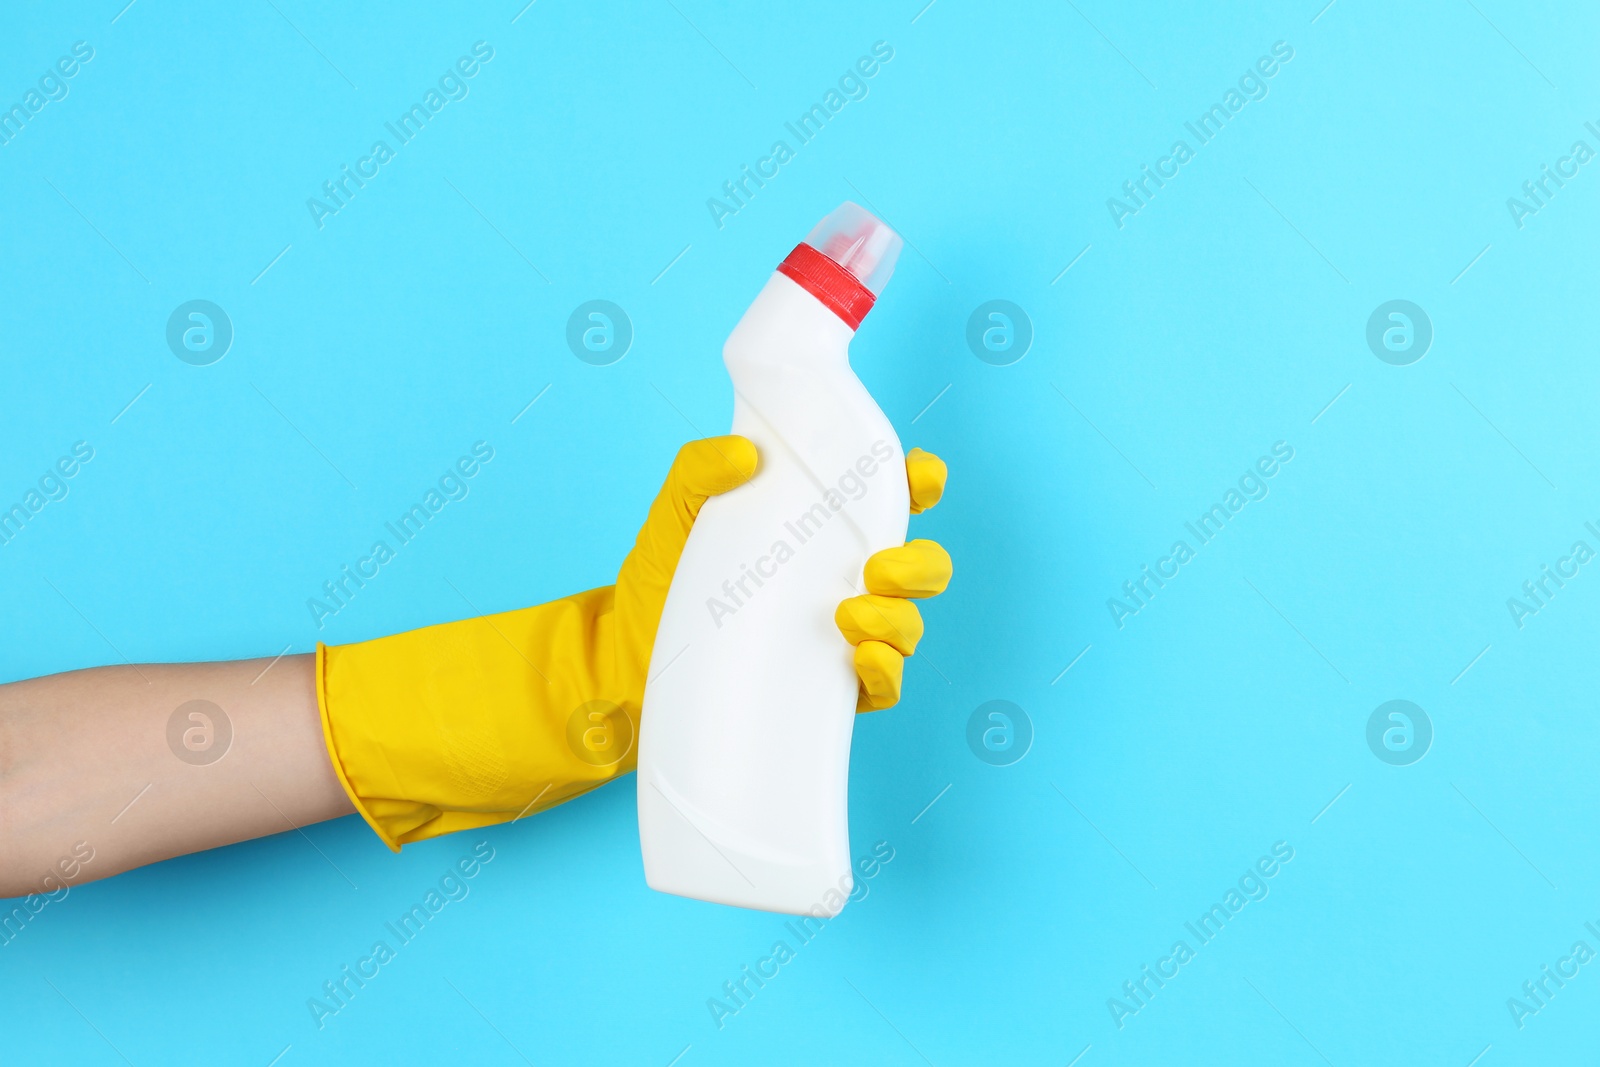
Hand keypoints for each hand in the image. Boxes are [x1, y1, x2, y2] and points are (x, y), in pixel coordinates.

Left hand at [613, 437, 950, 715]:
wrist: (629, 655)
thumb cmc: (662, 574)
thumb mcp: (676, 511)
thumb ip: (700, 469)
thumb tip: (742, 454)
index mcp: (824, 530)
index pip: (892, 500)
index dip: (918, 484)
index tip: (915, 478)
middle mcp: (845, 581)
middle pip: (921, 569)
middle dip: (919, 567)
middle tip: (878, 568)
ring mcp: (844, 638)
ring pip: (909, 627)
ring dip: (898, 619)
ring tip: (849, 616)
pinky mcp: (829, 692)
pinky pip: (885, 686)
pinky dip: (887, 671)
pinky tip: (862, 658)